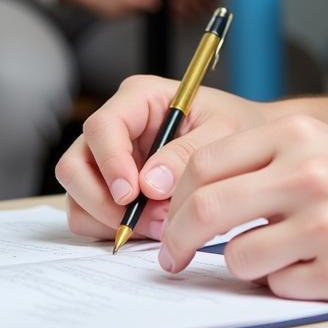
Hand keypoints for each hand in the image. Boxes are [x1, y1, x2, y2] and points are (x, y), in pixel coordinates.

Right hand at [56, 75, 270, 243]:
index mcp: (139, 98)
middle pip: (75, 165)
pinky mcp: (111, 188)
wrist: (252, 147)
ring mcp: (109, 159)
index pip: (102, 127)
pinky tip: (153, 226)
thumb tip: (149, 184)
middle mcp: (117, 126)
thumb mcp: (224, 132)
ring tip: (159, 224)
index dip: (110, 162)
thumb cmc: (238, 128)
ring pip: (78, 195)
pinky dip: (114, 228)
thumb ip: (187, 154)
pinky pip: (91, 215)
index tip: (132, 193)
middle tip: (144, 219)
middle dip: (103, 200)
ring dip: (110, 219)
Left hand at [156, 115, 327, 301]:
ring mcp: (327, 225)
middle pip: (208, 209)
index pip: (205, 164)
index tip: (170, 221)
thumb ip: (258, 160)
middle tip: (175, 257)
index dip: (177, 198)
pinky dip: (287, 281)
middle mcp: (310, 174)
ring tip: (280, 251)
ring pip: (239, 259)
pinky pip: (280, 287)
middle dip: (178, 240)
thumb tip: (188, 197)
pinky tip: (319, 261)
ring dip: (246, 263)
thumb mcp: (318, 142)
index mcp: (298, 133)